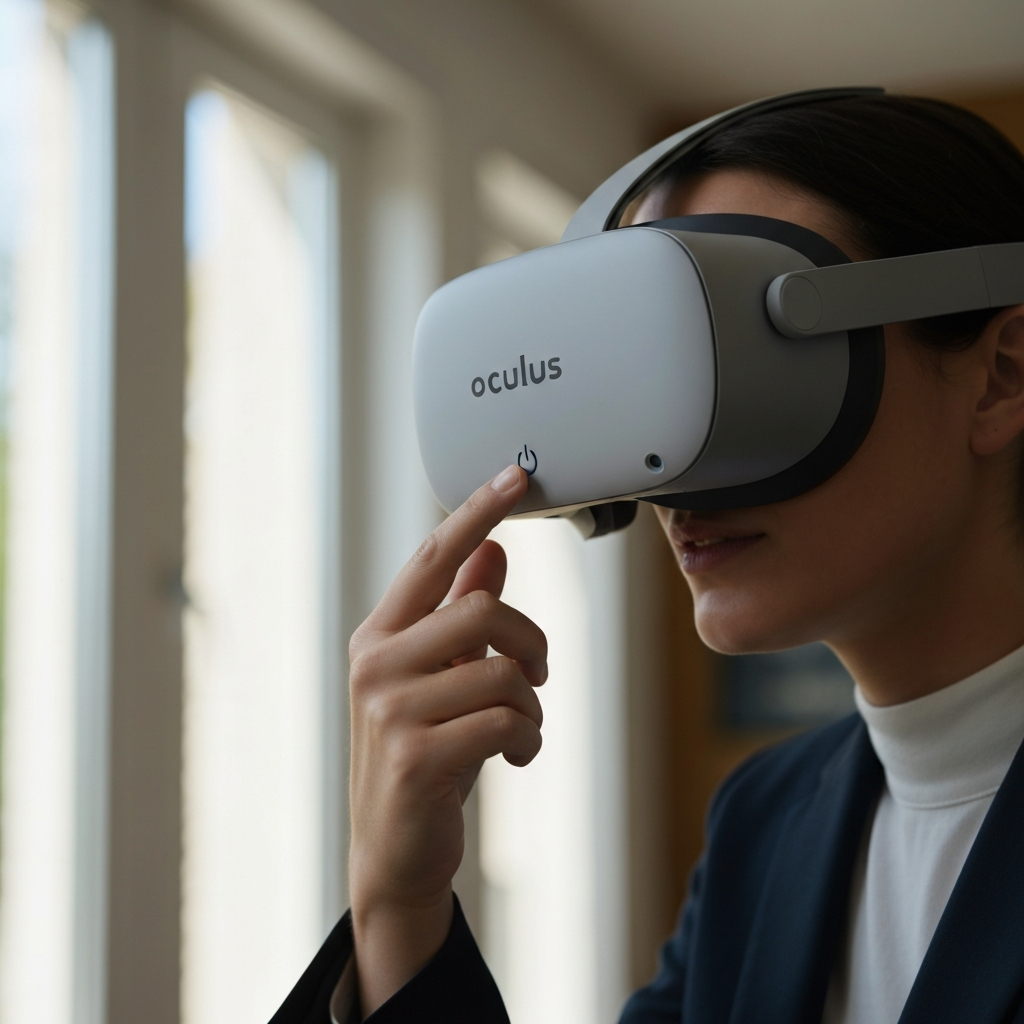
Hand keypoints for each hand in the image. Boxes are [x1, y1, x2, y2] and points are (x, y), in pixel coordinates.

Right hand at [348, 465, 547, 1013]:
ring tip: (523, 728)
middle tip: (538, 674)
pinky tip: (517, 756)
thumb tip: (494, 551)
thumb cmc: (424, 752)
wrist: (393, 848)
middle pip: (483, 610)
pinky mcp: (414, 756)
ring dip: (532, 705)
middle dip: (532, 642)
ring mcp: (389, 710)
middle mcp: (375, 662)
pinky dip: (527, 738)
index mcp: (380, 634)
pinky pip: (504, 721)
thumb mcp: (443, 678)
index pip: (434, 555)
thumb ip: (460, 614)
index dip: (479, 510)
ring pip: (502, 671)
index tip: (520, 473)